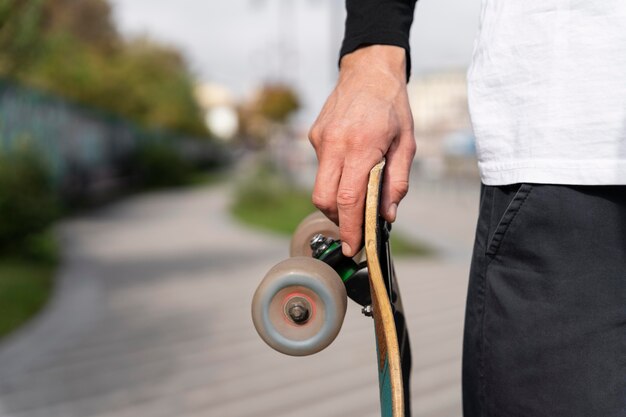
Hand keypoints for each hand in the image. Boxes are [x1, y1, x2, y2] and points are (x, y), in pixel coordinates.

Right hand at [309, 45, 415, 256]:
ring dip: (336, 200)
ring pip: (320, 187)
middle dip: (339, 220)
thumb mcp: (407, 144)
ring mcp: (320, 140)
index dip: (349, 228)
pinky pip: (321, 168)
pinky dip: (335, 177)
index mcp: (361, 146)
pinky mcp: (314, 137)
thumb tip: (386, 215)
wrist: (369, 70)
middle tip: (355, 226)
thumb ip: (397, 182)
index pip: (349, 199)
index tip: (352, 247)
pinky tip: (350, 163)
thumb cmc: (393, 107)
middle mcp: (335, 144)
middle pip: (325, 199)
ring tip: (357, 192)